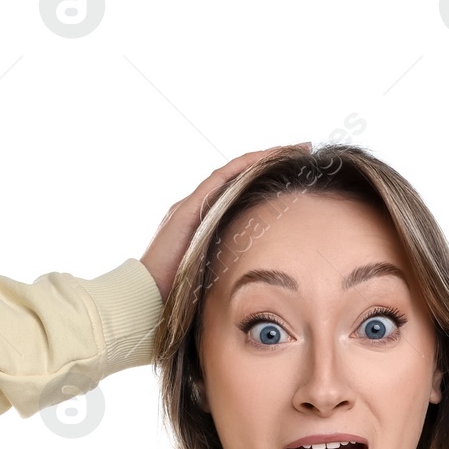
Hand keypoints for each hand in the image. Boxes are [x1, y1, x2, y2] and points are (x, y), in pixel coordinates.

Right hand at [139, 143, 309, 300]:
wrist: (144, 300)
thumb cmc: (178, 298)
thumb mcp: (215, 280)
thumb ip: (233, 270)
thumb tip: (262, 283)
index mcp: (204, 222)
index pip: (241, 191)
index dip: (269, 178)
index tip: (298, 170)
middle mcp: (198, 207)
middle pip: (241, 176)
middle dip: (273, 160)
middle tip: (304, 150)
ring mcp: (192, 205)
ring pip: (235, 171)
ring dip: (266, 157)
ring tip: (296, 148)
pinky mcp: (189, 207)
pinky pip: (223, 178)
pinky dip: (247, 166)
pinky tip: (270, 158)